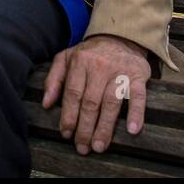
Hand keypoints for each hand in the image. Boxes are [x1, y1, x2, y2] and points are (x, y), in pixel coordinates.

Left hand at [42, 34, 150, 154]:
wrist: (120, 36)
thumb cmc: (90, 54)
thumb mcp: (66, 58)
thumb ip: (54, 79)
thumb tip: (46, 104)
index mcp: (80, 63)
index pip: (73, 93)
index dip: (69, 116)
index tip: (66, 134)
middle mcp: (99, 66)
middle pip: (91, 102)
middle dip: (85, 127)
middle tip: (83, 147)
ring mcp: (120, 71)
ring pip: (111, 102)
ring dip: (105, 127)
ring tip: (99, 146)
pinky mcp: (138, 75)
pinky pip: (138, 96)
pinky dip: (136, 113)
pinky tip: (132, 130)